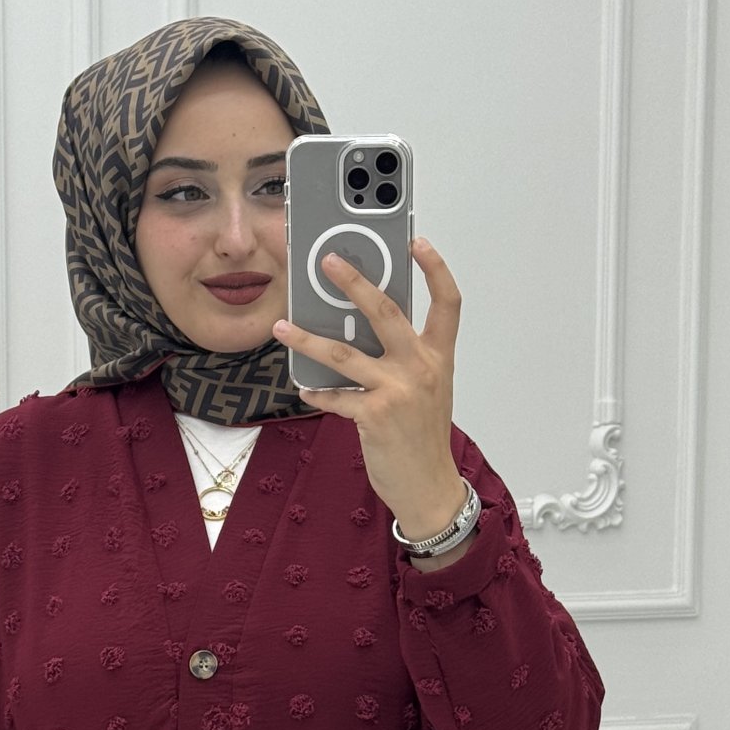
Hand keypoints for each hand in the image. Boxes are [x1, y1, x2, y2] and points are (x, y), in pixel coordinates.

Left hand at [272, 238, 465, 538]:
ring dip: (307, 339)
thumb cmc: (423, 438)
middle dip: (354, 282)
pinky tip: (304, 389)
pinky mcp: (374, 416)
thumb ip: (404, 360)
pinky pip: (336, 397)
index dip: (435, 269)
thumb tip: (362, 335)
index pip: (447, 303)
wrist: (428, 487)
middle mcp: (420, 368)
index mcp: (438, 357)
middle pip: (386, 311)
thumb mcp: (427, 391)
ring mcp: (397, 391)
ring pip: (344, 354)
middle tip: (328, 261)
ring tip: (282, 327)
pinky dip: (317, 393)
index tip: (417, 242)